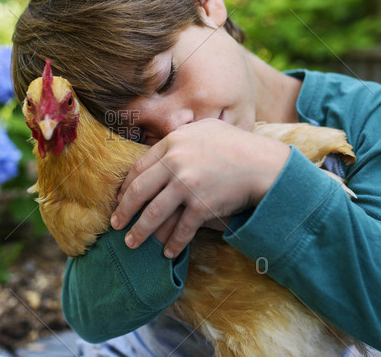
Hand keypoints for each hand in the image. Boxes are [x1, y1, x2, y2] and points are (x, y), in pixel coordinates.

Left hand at [110, 119, 290, 257]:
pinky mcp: (201, 207)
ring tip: (131, 243)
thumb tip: (162, 140)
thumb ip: (181, 135)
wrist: (264, 164)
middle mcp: (175, 164)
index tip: (119, 199)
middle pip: (139, 192)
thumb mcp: (204, 128)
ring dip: (140, 232)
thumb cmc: (236, 145)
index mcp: (172, 143)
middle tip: (116, 223)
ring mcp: (187, 186)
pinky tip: (167, 252)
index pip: (138, 169)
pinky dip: (173, 244)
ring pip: (153, 214)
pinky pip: (181, 230)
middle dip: (124, 211)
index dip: (126, 187)